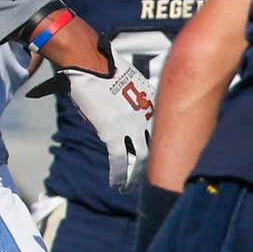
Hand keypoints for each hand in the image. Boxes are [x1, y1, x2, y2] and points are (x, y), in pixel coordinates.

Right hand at [62, 62, 156, 189]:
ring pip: (142, 157)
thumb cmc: (104, 69)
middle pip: (158, 147)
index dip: (162, 148)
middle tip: (150, 181)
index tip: (161, 159)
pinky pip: (121, 159)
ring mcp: (132, 125)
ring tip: (130, 189)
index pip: (162, 131)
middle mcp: (148, 115)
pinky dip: (119, 174)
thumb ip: (132, 101)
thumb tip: (125, 114)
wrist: (90, 61)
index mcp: (153, 102)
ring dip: (136, 177)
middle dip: (154, 167)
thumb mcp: (127, 84)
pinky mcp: (114, 131)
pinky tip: (117, 185)